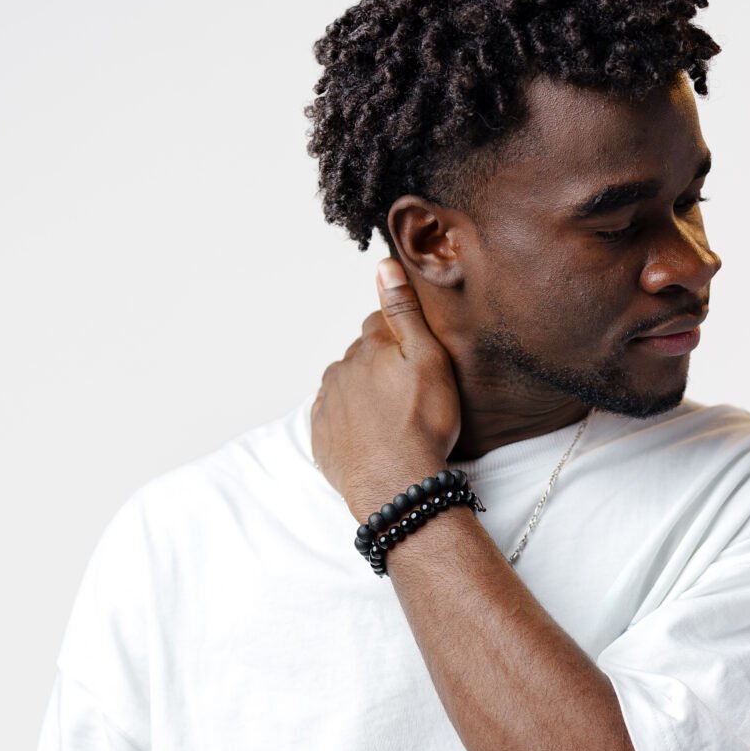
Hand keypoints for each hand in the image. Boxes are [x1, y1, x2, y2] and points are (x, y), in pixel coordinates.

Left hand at [311, 258, 463, 518]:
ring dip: (362, 393)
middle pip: (360, 357)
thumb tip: (384, 265)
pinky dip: (349, 422)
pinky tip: (369, 434)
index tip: (412, 354)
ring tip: (389, 415)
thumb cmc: (421, 424)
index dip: (397, 336)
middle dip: (378, 365)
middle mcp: (341, 371)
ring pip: (345, 386)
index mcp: (367, 349)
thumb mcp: (427, 359)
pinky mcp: (322, 437)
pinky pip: (333, 419)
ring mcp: (328, 405)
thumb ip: (404, 311)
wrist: (396, 485)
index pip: (377, 325)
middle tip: (406, 390)